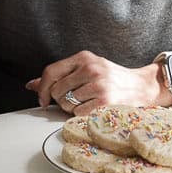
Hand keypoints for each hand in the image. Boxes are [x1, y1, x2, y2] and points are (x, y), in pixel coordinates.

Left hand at [26, 50, 169, 114]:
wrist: (141, 86)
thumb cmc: (112, 78)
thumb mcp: (87, 69)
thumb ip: (59, 75)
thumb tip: (31, 85)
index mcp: (84, 57)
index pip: (51, 71)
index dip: (42, 88)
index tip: (42, 99)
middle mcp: (90, 69)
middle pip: (56, 90)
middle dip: (60, 99)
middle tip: (75, 98)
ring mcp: (98, 85)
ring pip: (66, 103)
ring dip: (71, 108)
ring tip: (86, 102)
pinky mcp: (104, 101)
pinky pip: (77, 113)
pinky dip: (81, 115)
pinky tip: (92, 108)